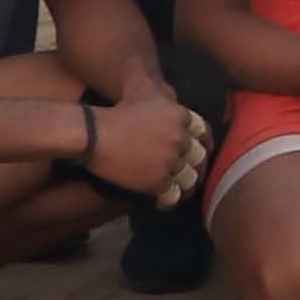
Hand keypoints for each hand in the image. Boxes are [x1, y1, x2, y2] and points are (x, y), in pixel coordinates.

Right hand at [92, 85, 210, 203]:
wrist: (94, 135)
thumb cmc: (116, 113)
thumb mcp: (146, 97)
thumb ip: (168, 102)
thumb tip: (176, 98)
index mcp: (181, 116)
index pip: (205, 133)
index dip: (204, 145)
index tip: (198, 154)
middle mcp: (181, 138)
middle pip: (200, 157)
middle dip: (196, 167)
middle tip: (189, 176)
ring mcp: (171, 160)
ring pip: (190, 178)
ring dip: (185, 186)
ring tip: (177, 191)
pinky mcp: (159, 180)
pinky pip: (173, 195)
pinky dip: (168, 200)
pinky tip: (161, 202)